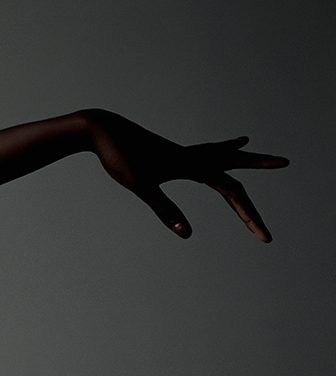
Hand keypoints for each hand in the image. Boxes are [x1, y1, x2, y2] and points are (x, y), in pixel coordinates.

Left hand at [83, 109, 288, 241]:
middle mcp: (189, 156)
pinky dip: (212, 151)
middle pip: (232, 165)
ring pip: (216, 155)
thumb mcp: (141, 186)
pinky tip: (209, 151)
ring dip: (237, 155)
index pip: (231, 191)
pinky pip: (198, 153)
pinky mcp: (166, 152)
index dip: (249, 215)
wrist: (101, 129)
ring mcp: (178, 153)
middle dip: (257, 165)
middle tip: (285, 161)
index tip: (265, 235)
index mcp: (189, 165)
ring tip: (249, 147)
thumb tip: (188, 233)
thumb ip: (165, 209)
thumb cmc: (119, 156)